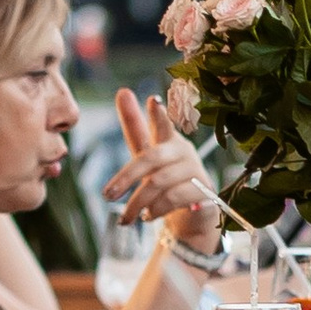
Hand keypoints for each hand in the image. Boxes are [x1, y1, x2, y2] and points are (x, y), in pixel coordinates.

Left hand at [106, 87, 222, 250]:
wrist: (191, 214)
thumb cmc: (165, 178)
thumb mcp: (146, 155)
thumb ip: (135, 127)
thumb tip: (123, 91)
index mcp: (167, 139)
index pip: (162, 123)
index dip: (157, 114)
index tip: (152, 101)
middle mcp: (183, 150)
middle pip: (151, 158)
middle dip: (127, 177)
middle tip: (107, 195)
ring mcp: (195, 169)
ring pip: (159, 182)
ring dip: (137, 202)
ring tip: (125, 218)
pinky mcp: (203, 190)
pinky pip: (174, 198)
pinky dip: (156, 210)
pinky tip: (148, 216)